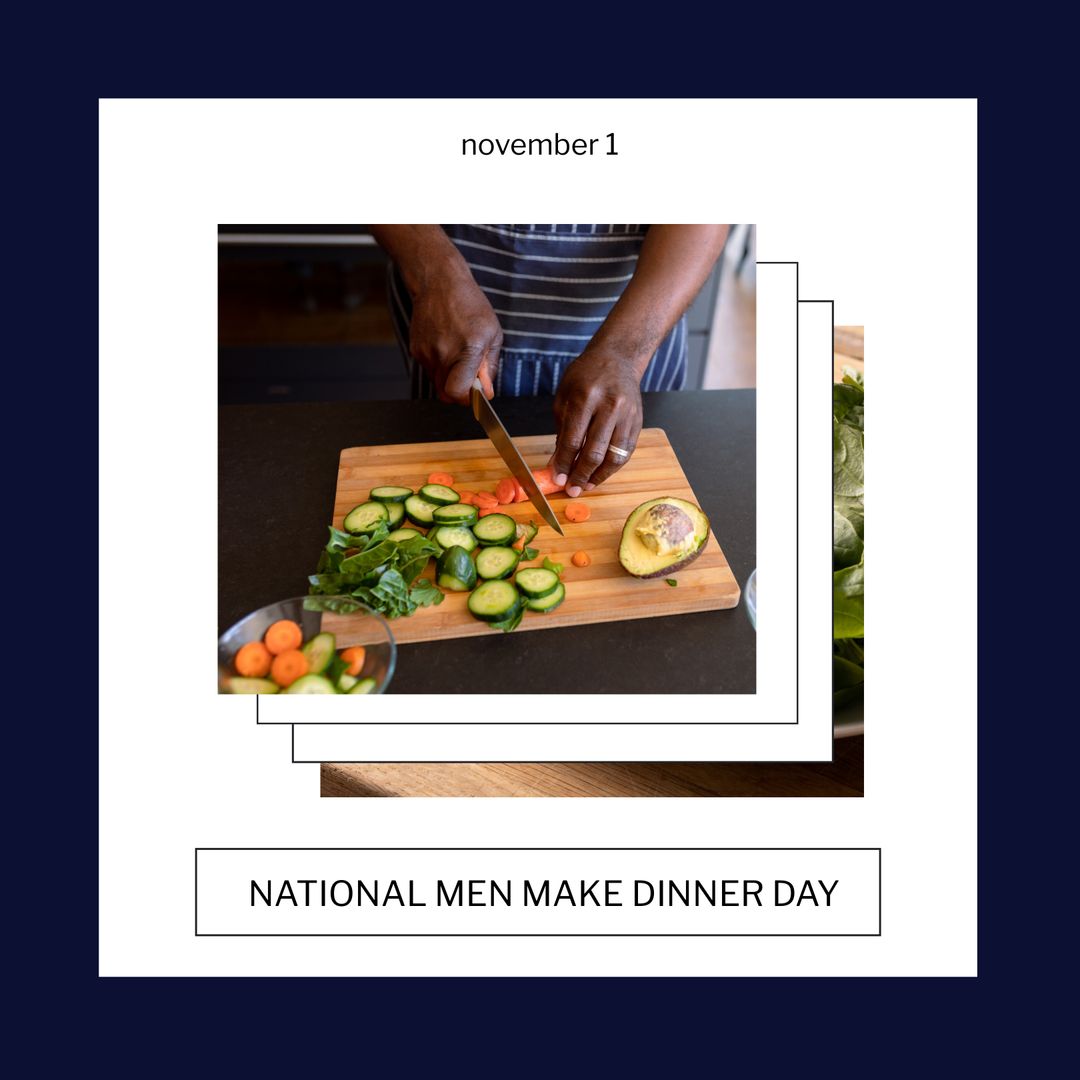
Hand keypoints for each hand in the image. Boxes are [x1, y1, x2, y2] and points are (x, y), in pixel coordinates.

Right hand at [409, 267, 498, 403]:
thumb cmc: (470, 305)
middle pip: (446, 394)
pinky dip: (439, 365)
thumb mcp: (492, 334)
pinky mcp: (416, 350)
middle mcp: (444, 353)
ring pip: (437, 383)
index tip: (474, 393)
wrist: (439, 283)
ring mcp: (427, 352)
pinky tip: (445, 345)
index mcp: (467, 350)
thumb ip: (489, 367)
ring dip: (449, 377)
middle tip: (468, 378)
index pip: (458, 392)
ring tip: (457, 354)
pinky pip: (429, 369)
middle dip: (459, 392)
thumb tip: (486, 391)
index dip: (467, 398)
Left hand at [548, 351, 642, 495]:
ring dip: (598, 476)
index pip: (573, 440)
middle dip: (580, 475)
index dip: (564, 464)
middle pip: (594, 452)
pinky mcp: (637, 422)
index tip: (558, 479)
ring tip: (586, 485)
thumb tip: (558, 464)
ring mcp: (627, 414)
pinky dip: (612, 467)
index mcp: (585, 397)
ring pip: (614, 456)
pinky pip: (626, 452)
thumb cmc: (585, 376)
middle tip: (572, 489)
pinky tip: (600, 473)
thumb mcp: (565, 397)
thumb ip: (561, 431)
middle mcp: (609, 406)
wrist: (617, 359)